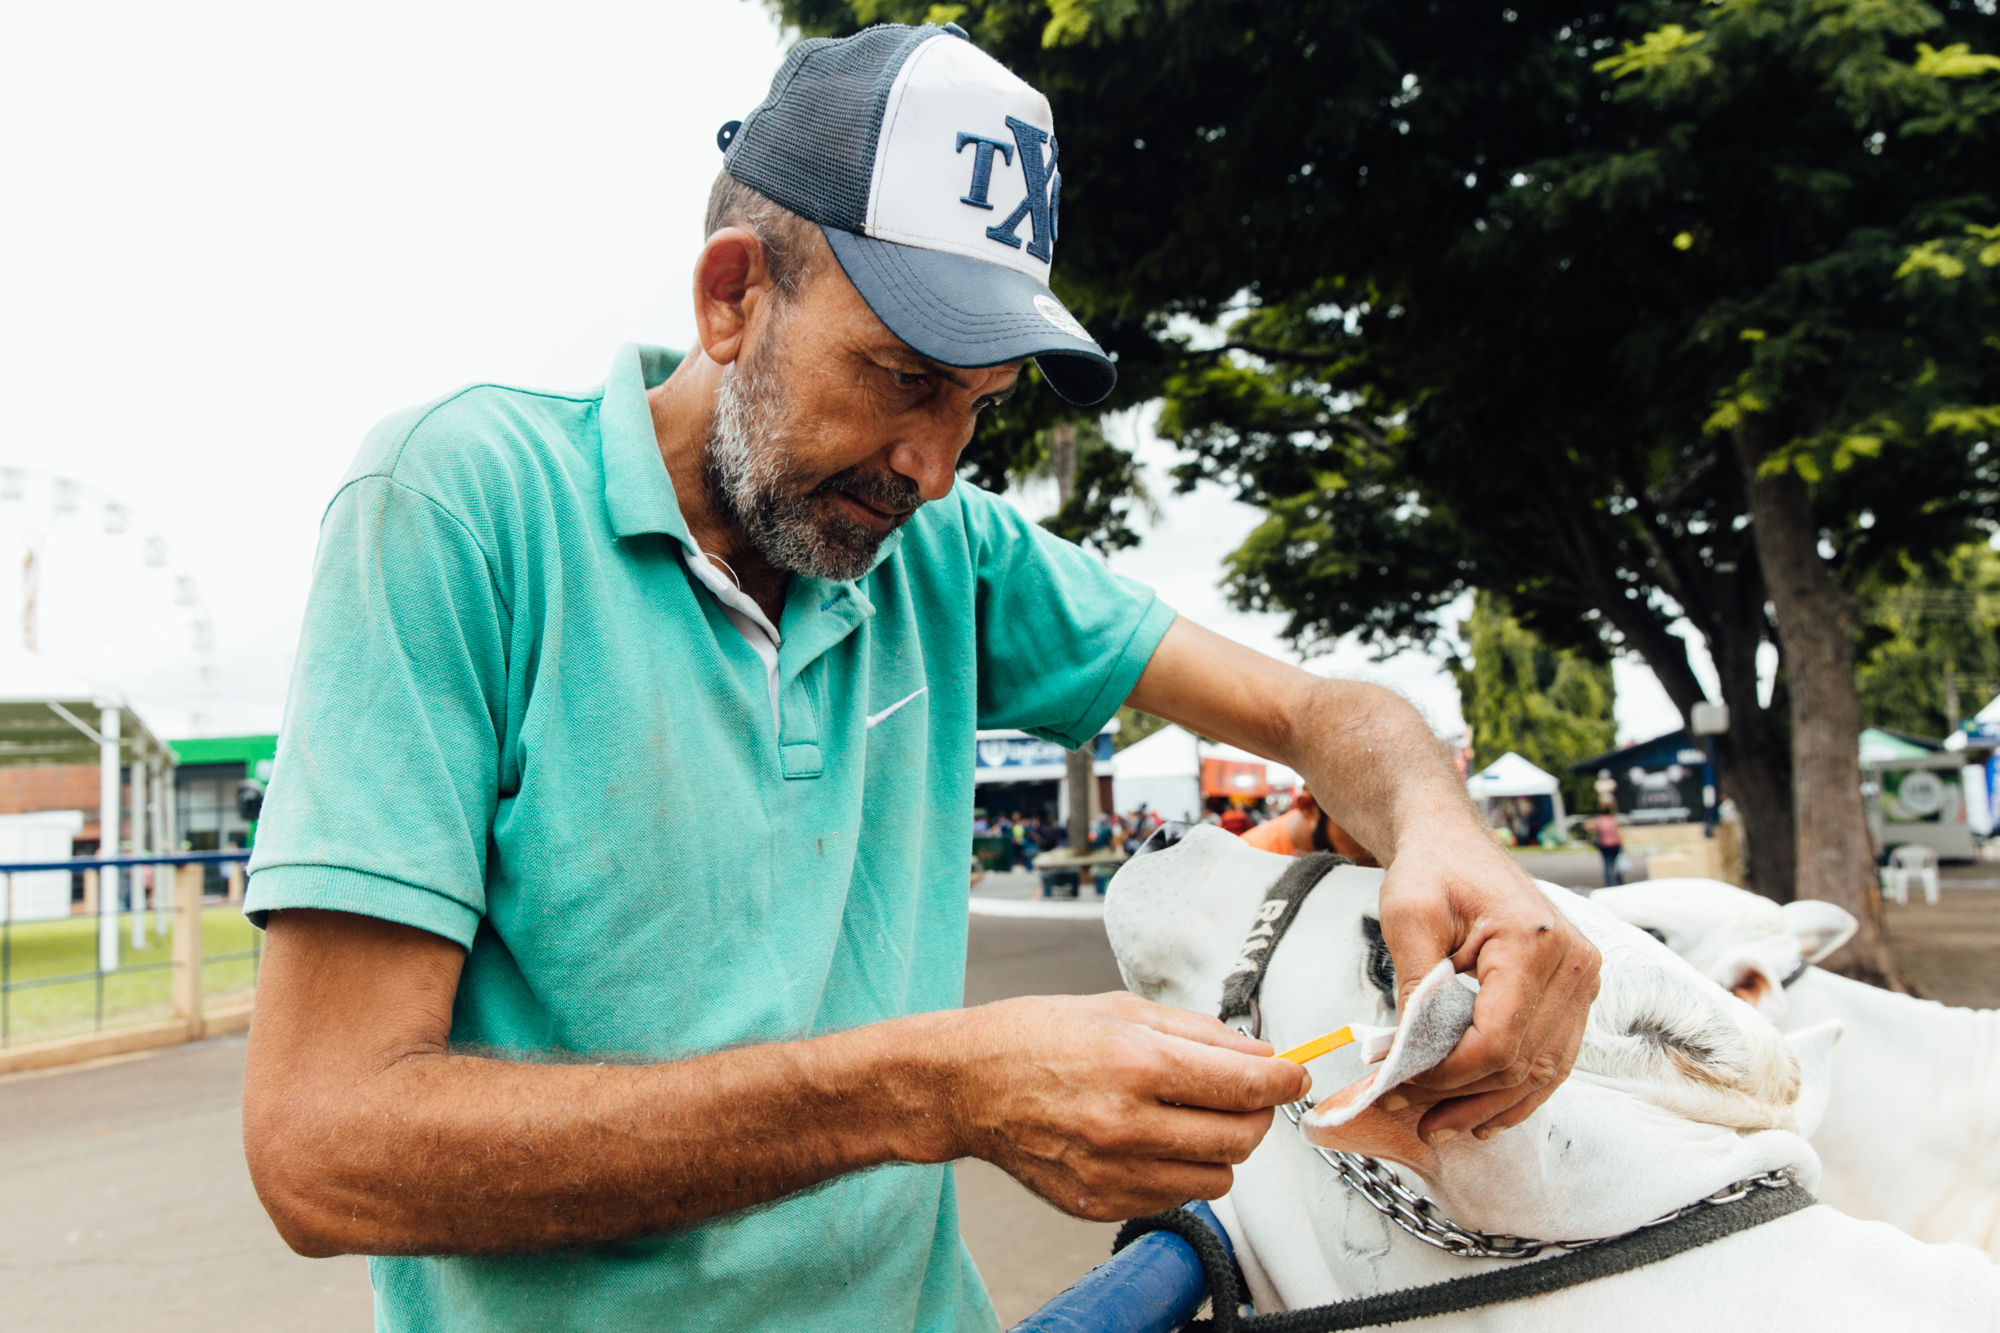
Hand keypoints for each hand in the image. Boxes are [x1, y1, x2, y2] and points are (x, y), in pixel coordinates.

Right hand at [946, 992, 1308, 1221]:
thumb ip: (1200, 1033)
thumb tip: (1261, 1055)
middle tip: (1244, 1095)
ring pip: (1218, 1178)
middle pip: (1241, 1138)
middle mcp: (1127, 1123)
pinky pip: (1176, 1197)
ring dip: (1220, 1148)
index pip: (1246, 1086)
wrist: (968, 1084)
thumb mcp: (1121, 1009)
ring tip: (1189, 1118)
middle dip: (1257, 1114)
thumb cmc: (1037, 1036)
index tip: (1293, 1075)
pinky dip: (1180, 1171)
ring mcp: (1112, 1172)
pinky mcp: (1100, 1203)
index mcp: (1136, 1063)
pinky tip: (1152, 1141)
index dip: (1284, 1081)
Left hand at [1375, 828, 1599, 1142]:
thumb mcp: (1407, 918)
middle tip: (1400, 1107)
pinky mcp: (1574, 994)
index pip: (1497, 1040)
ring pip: (1541, 1072)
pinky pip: (1552, 1059)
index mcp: (1535, 943)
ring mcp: (1581, 981)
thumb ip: (1414, 988)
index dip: (1447, 1075)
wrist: (1454, 843)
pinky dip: (1517, 1093)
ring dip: (1487, 1106)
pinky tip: (1481, 1118)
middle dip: (1457, 1095)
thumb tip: (1409, 1059)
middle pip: (1520, 1063)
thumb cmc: (1431, 870)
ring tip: (1435, 1126)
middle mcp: (1573, 965)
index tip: (1398, 1083)